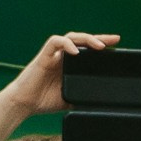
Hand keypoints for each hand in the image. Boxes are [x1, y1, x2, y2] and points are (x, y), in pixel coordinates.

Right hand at [0, 31, 119, 116]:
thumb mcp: (69, 99)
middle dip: (99, 38)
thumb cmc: (43, 100)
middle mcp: (62, 56)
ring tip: (100, 46)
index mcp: (69, 64)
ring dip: (87, 39)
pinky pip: (55, 42)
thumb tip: (99, 103)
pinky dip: (66, 44)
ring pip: (71, 37)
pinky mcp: (43, 56)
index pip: (87, 49)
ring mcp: (53, 54)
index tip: (117, 44)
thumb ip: (82, 96)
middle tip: (115, 39)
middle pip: (82, 39)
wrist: (23, 104)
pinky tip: (75, 51)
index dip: (101, 44)